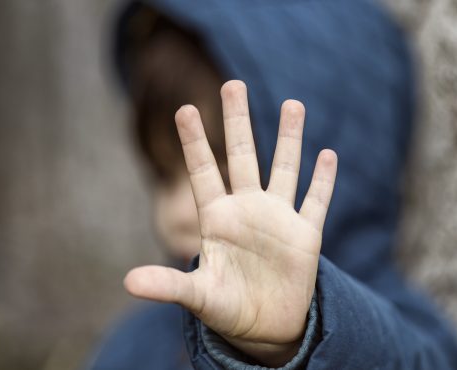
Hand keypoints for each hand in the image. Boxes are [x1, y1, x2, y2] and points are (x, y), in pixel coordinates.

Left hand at [124, 80, 337, 366]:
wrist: (265, 327)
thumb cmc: (226, 309)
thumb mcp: (197, 296)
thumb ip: (168, 285)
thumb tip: (128, 283)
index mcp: (216, 219)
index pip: (203, 172)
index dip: (195, 142)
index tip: (184, 109)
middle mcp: (246, 210)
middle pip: (241, 156)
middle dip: (237, 122)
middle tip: (233, 84)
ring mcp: (277, 219)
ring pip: (284, 169)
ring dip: (289, 138)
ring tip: (293, 104)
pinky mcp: (305, 236)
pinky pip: (315, 202)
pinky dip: (322, 181)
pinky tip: (328, 154)